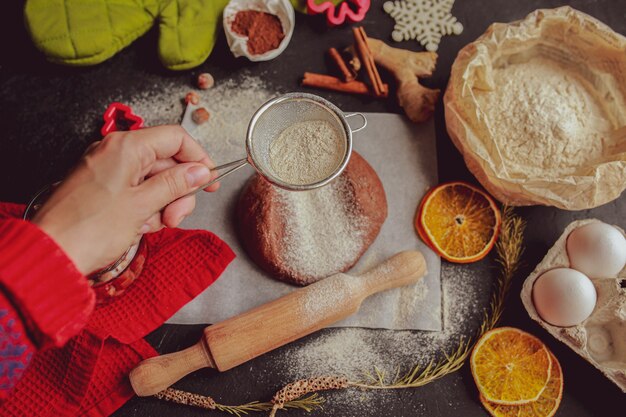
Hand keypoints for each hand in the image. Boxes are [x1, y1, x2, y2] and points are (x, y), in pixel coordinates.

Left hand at [32, 125, 218, 273]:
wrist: (52, 253)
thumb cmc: (88, 228)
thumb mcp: (143, 205)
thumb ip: (175, 184)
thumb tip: (199, 171)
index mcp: (126, 147)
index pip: (176, 138)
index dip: (198, 158)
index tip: (209, 180)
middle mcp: (115, 152)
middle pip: (166, 161)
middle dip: (178, 191)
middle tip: (176, 215)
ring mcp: (108, 169)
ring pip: (153, 179)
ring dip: (162, 204)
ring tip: (152, 225)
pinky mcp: (103, 187)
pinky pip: (137, 191)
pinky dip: (145, 208)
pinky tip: (139, 225)